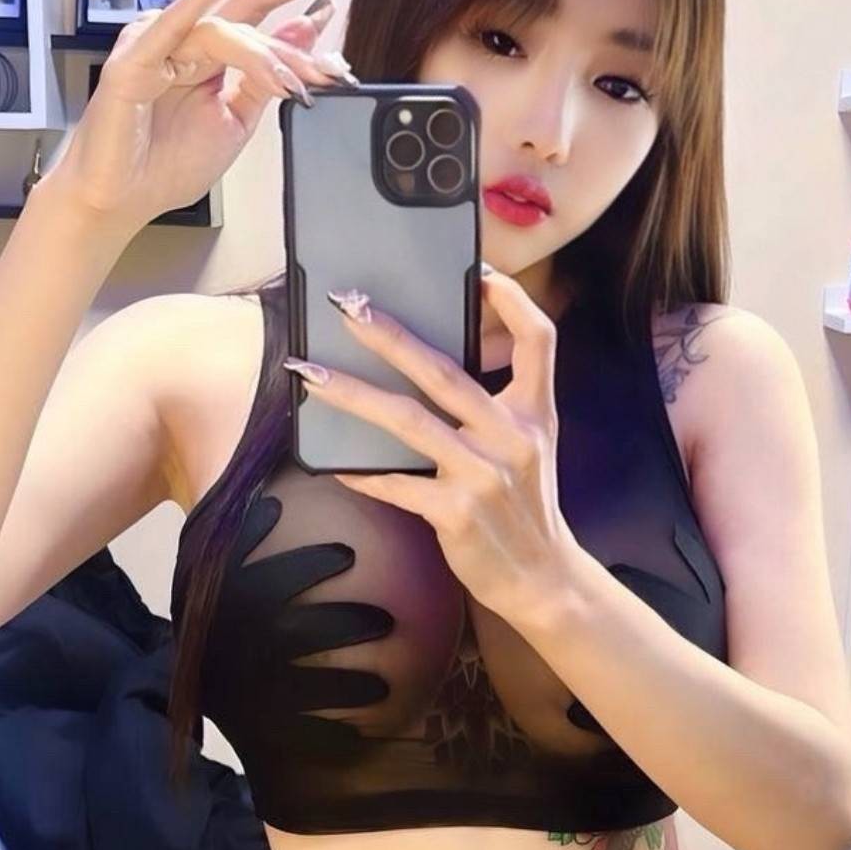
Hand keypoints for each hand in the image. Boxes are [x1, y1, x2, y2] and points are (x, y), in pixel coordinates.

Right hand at [40, 0, 350, 235]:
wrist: (122, 201)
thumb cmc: (166, 165)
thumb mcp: (236, 120)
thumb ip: (266, 79)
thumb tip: (303, 36)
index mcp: (207, 57)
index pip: (255, 20)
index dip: (293, 9)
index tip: (331, 0)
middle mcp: (183, 43)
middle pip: (241, 9)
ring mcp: (156, 46)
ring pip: (221, 31)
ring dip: (263, 52)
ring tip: (294, 80)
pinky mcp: (133, 60)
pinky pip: (171, 26)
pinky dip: (198, 2)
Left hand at [284, 269, 579, 620]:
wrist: (543, 578)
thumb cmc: (525, 504)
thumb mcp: (530, 445)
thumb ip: (497, 403)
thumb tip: (430, 363)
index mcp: (534, 411)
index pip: (539, 338)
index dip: (513, 300)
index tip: (481, 271)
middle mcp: (512, 436)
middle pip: (444, 371)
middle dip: (389, 335)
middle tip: (346, 306)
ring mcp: (484, 475)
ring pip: (407, 421)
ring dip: (351, 393)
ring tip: (308, 373)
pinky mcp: (457, 513)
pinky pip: (395, 483)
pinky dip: (360, 470)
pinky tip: (328, 459)